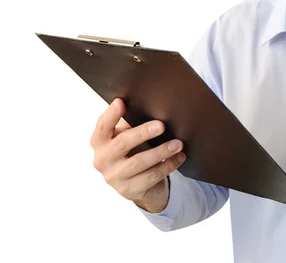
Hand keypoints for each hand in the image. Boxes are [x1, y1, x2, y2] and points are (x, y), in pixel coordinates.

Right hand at [90, 98, 186, 212]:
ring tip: (178, 144)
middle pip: (122, 143)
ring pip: (139, 162)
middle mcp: (102, 160)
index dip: (111, 114)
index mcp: (100, 142)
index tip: (121, 102)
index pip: (102, 126)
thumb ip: (132, 123)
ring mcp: (114, 177)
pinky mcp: (129, 190)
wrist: (139, 185)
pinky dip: (168, 165)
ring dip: (161, 151)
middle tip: (161, 125)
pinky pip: (151, 176)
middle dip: (143, 133)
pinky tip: (180, 157)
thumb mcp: (129, 136)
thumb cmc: (134, 151)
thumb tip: (151, 105)